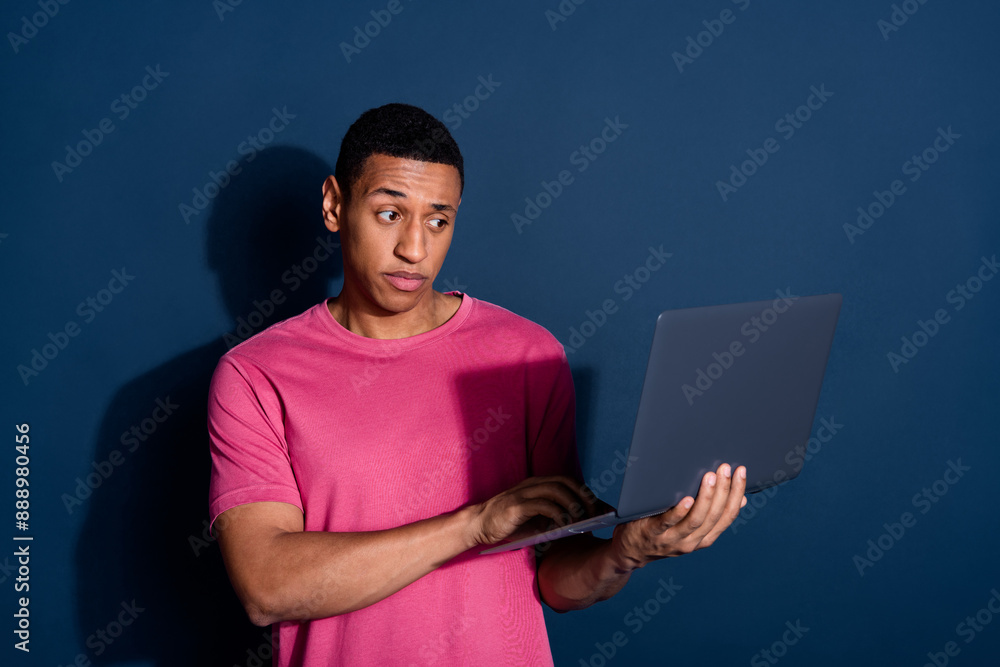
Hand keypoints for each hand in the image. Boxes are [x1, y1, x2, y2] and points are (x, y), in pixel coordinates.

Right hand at [468, 475, 598, 546]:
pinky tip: (564, 525)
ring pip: (557, 490)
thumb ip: (555, 516)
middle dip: (584, 497)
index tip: (599, 508)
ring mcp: (524, 493)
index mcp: (538, 484)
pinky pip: (543, 505)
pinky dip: (557, 514)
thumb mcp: (536, 518)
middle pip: (566, 482)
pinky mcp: (516, 506)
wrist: (478, 524)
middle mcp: (533, 484)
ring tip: (581, 520)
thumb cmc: (509, 523)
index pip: (569, 481)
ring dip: (573, 505)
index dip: (585, 493)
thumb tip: (581, 523)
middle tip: (594, 514)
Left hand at [609, 463, 746, 570]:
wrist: (629, 551)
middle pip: (713, 516)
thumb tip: (739, 498)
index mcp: (704, 538)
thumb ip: (710, 514)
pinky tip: (686, 499)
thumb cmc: (663, 530)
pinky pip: (668, 523)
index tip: (741, 472)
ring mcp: (672, 539)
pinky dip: (679, 512)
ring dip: (705, 498)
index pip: (726, 516)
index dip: (736, 494)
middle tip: (725, 468)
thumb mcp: (690, 526)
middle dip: (723, 491)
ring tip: (709, 477)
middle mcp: (691, 542)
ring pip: (695, 520)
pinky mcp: (652, 533)